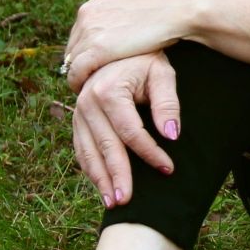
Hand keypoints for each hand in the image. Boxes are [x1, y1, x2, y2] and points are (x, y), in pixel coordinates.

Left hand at [63, 0, 190, 90]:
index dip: (86, 49)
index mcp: (96, 4)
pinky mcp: (97, 49)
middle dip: (80, 61)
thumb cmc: (168, 5)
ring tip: (85, 88)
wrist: (177, 6)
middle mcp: (88, 16)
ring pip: (72, 60)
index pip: (80, 31)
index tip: (93, 62)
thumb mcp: (138, 1)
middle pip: (73, 46)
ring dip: (77, 74)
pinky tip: (85, 90)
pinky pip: (77, 71)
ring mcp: (90, 31)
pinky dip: (78, 81)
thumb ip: (125, 9)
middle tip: (88, 78)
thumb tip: (128, 16)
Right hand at [72, 51, 179, 206]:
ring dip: (100, 179)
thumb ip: (168, 102)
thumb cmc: (146, 60)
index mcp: (108, 90)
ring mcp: (78, 112)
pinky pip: (81, 148)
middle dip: (118, 176)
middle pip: (106, 147)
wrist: (118, 46)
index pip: (131, 131)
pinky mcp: (77, 119)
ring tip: (113, 203)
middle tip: (127, 201)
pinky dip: (90, 169)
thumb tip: (172, 135)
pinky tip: (101, 186)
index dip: (150, 152)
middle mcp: (87, 102)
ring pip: (89, 152)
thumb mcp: (162, 73)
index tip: (169, 168)